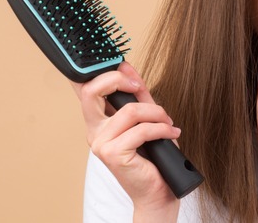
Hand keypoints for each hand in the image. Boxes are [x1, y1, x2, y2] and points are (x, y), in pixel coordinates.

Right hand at [71, 62, 180, 216]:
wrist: (158, 192)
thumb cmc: (153, 157)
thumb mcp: (147, 118)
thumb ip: (137, 94)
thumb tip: (127, 66)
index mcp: (98, 121)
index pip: (86, 89)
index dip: (99, 71)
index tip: (123, 65)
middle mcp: (94, 131)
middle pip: (91, 91)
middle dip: (119, 80)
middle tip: (139, 87)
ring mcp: (100, 144)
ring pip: (129, 111)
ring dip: (156, 113)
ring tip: (168, 123)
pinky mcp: (112, 154)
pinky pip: (141, 130)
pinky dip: (161, 129)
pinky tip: (171, 134)